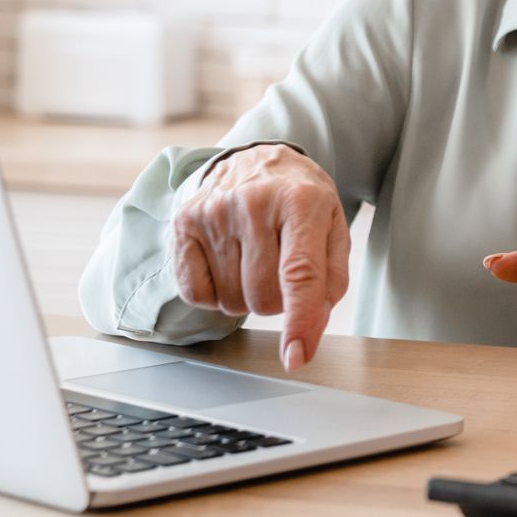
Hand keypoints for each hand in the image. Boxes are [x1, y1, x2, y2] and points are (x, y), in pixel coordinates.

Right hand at [170, 143, 350, 371]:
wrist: (257, 160)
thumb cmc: (300, 200)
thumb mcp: (333, 226)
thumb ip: (332, 277)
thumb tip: (312, 326)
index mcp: (301, 202)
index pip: (300, 274)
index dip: (299, 321)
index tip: (297, 357)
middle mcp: (254, 203)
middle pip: (265, 295)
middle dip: (278, 301)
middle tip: (280, 270)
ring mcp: (214, 212)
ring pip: (232, 300)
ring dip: (248, 297)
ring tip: (255, 260)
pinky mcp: (184, 223)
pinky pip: (196, 294)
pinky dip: (215, 295)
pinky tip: (227, 265)